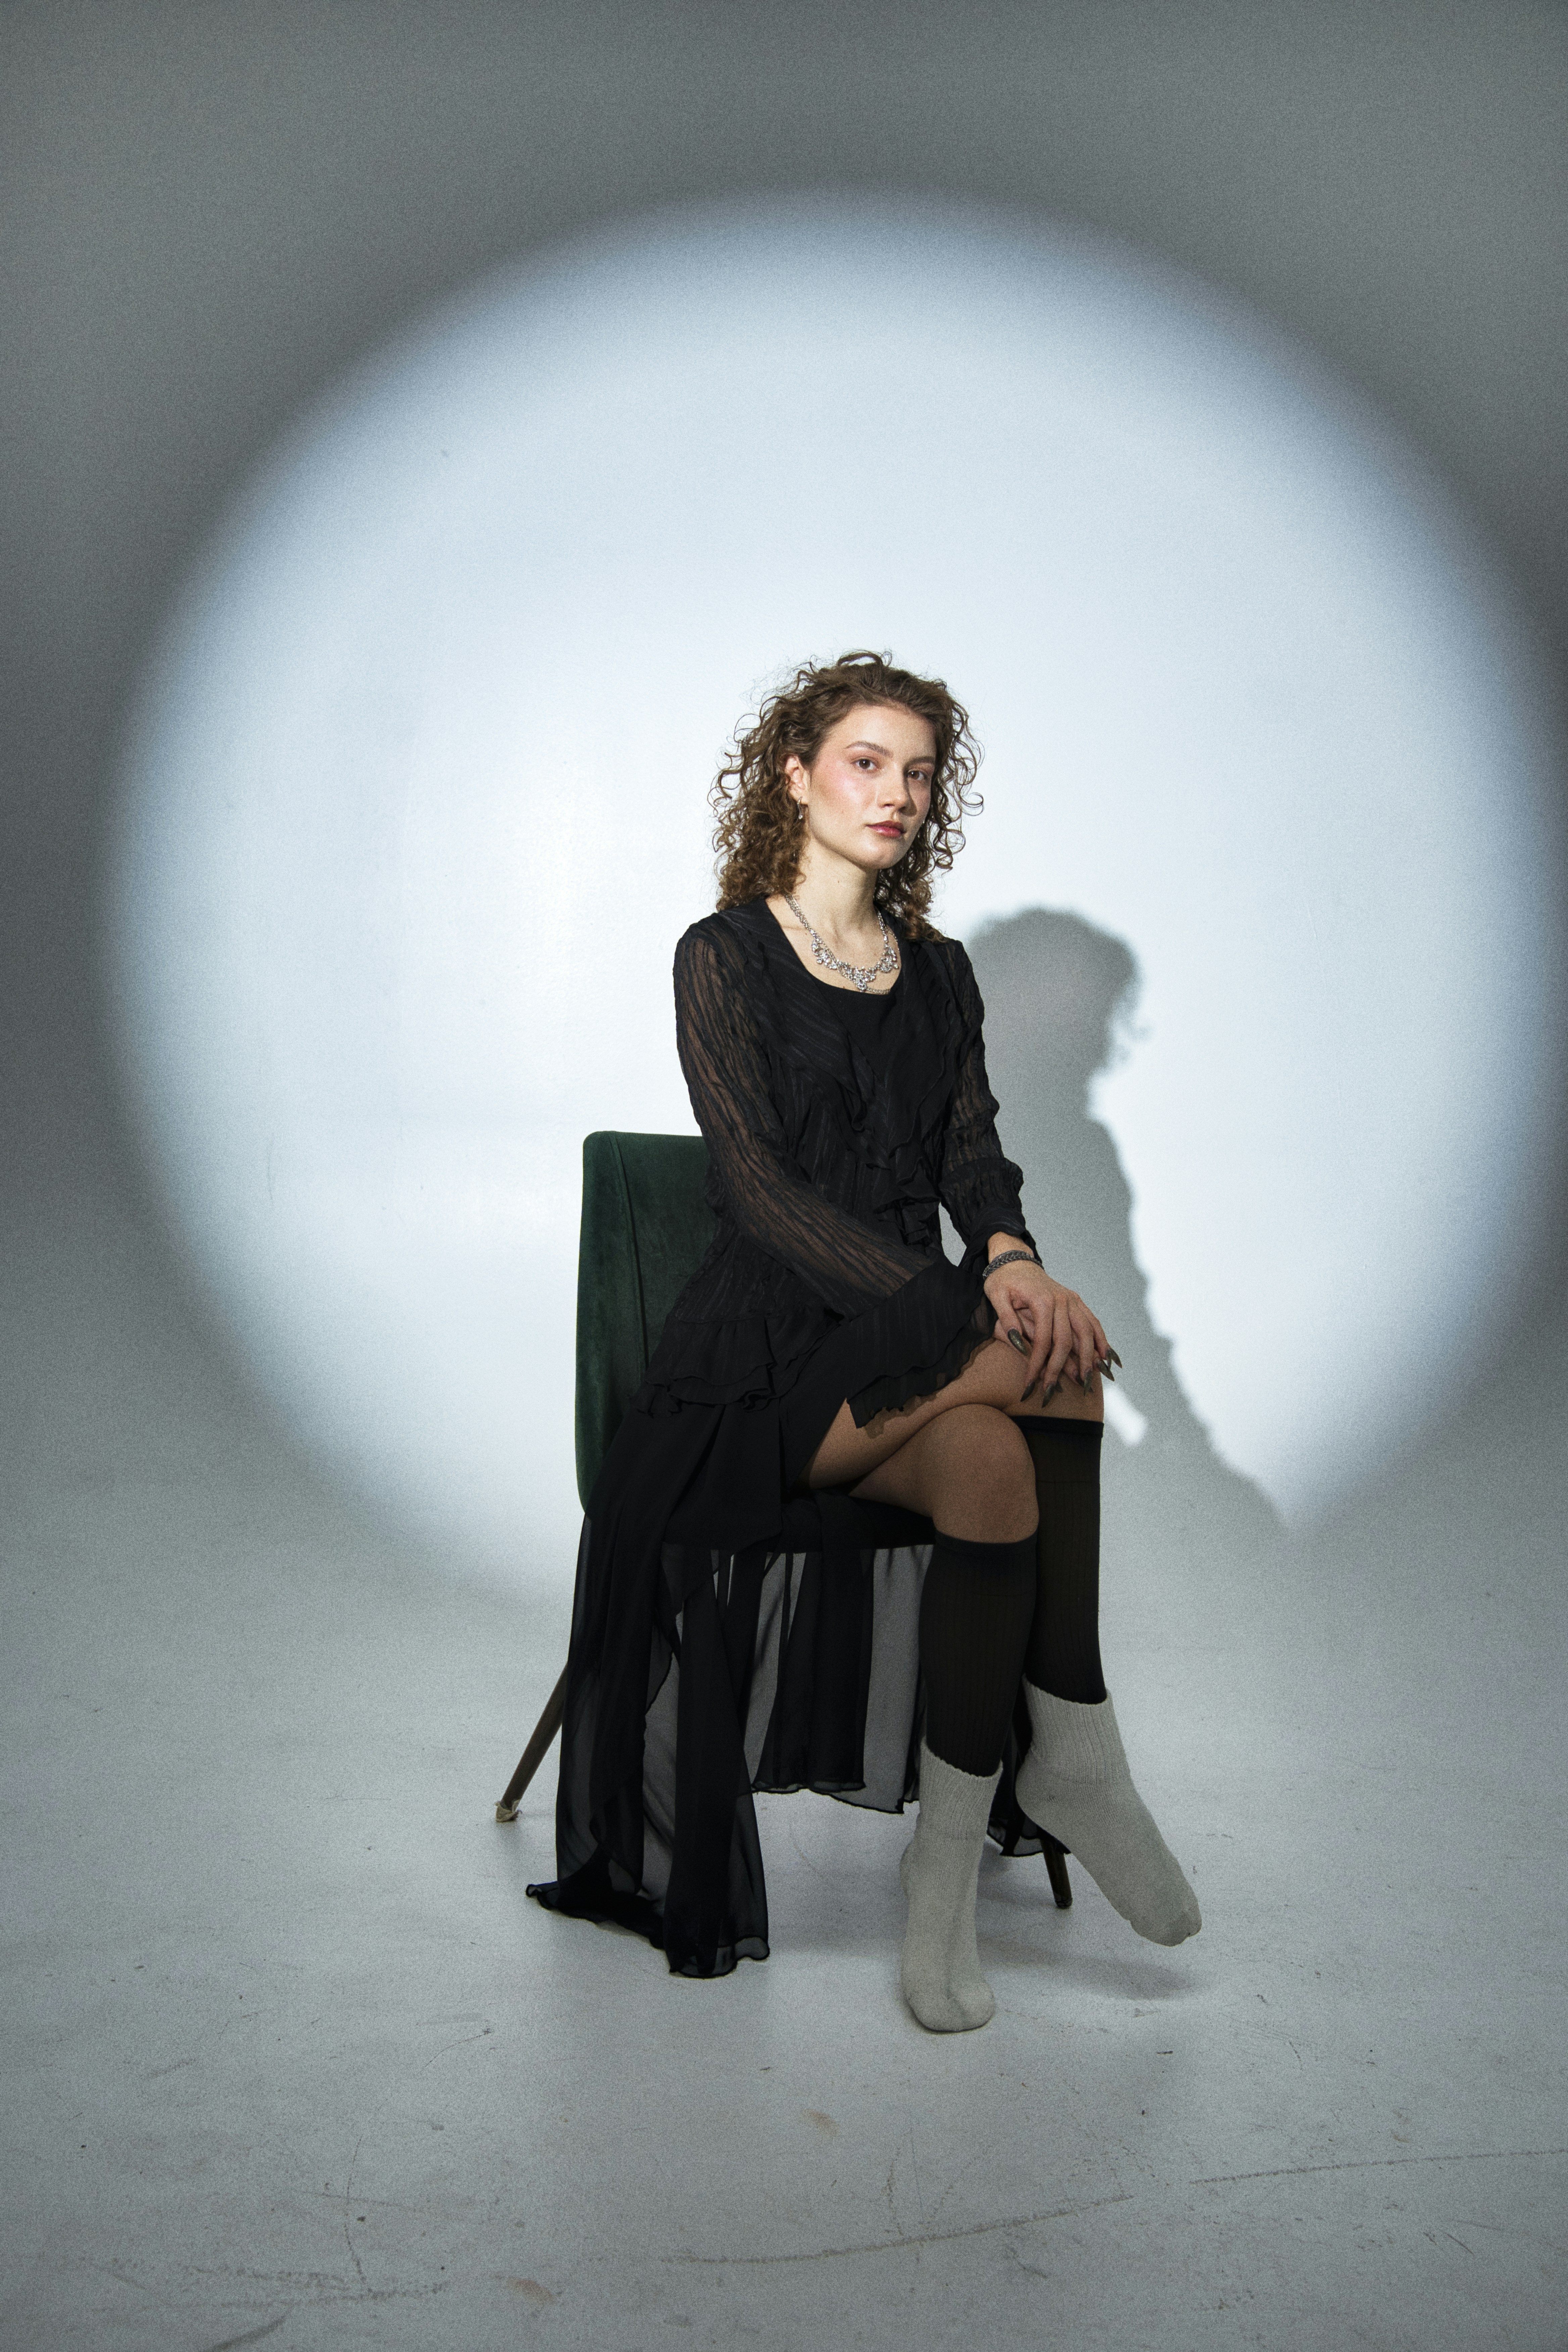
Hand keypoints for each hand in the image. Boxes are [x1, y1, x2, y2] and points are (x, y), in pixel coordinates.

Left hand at [982, 1258, 1113, 1402]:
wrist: (1015, 1260)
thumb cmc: (1003, 1280)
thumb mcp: (996, 1296)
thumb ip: (1007, 1319)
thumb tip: (1017, 1342)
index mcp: (1042, 1301)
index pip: (1043, 1341)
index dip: (1038, 1365)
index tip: (1031, 1385)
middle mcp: (1062, 1300)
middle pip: (1066, 1341)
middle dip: (1061, 1369)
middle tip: (1053, 1390)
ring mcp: (1071, 1300)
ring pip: (1086, 1333)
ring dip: (1089, 1358)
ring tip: (1087, 1380)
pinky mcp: (1076, 1301)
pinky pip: (1092, 1322)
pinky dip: (1100, 1339)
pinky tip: (1105, 1357)